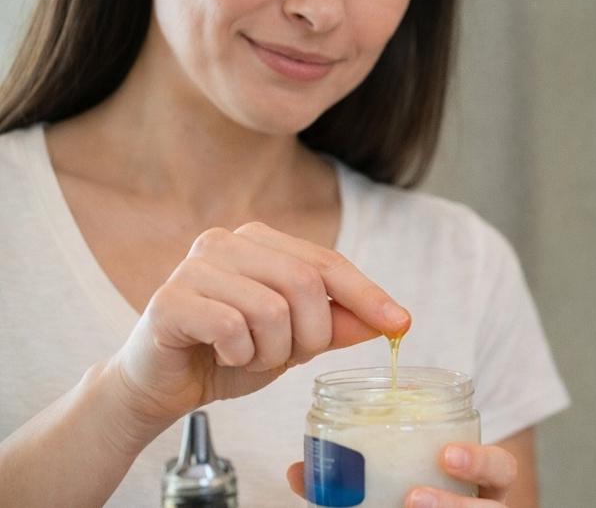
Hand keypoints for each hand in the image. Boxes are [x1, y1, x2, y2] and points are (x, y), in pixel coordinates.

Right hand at [108, 222, 410, 427]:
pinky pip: (230, 326)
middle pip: (304, 283)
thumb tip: (391, 320)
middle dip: (310, 334)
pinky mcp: (169, 298)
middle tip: (289, 356)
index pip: (328, 263)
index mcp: (261, 241)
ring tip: (250, 356)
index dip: (368, 295)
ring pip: (271, 308)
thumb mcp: (295, 340)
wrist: (164, 384)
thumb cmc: (229, 354)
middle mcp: (227, 242)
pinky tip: (223, 356)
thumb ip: (337, 324)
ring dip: (271, 350)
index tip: (401, 324)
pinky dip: (239, 354)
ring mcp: (195, 265)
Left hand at [285, 442, 518, 506]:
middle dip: (457, 505)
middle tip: (412, 498)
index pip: (501, 468)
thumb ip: (356, 475)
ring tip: (407, 507)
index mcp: (480, 486)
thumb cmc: (411, 496)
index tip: (445, 453)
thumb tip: (298, 471)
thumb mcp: (394, 481)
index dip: (480, 461)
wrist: (407, 504)